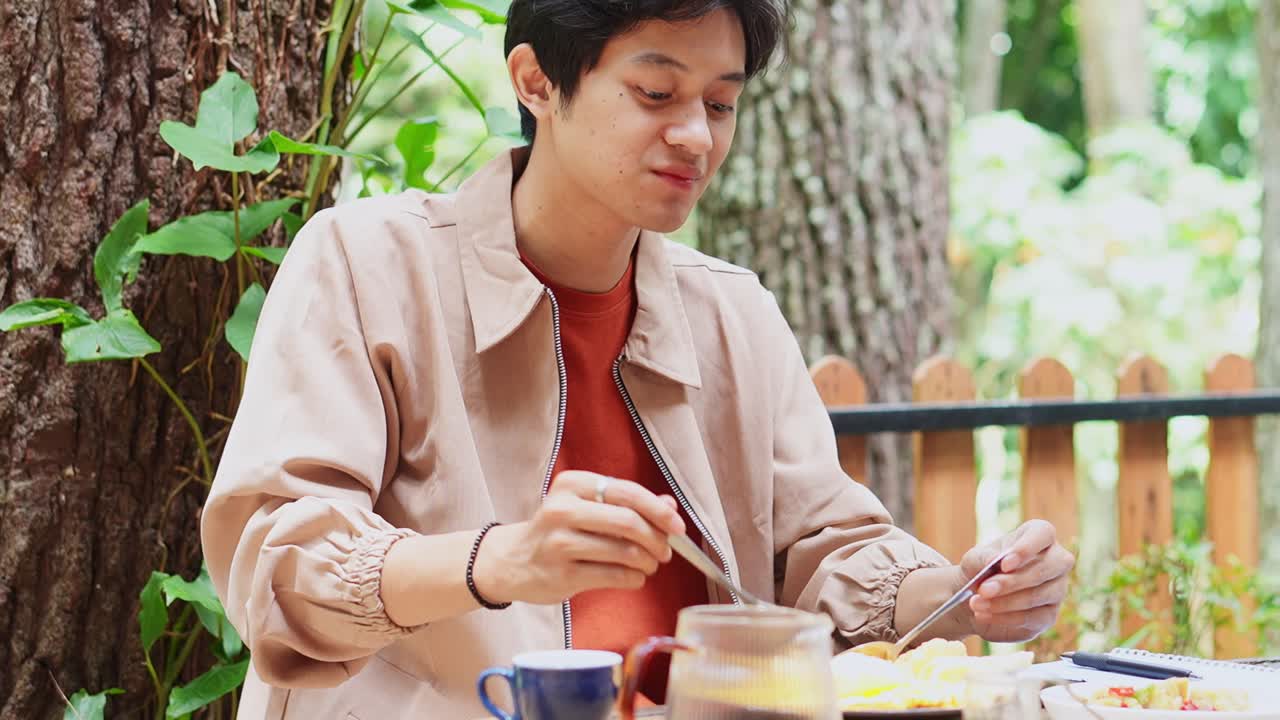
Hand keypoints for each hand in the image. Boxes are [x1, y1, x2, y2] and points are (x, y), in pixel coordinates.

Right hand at [472, 470, 685, 604]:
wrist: (512, 561)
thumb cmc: (557, 530)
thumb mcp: (586, 507)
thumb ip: (626, 504)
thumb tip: (669, 506)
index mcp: (572, 484)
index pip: (628, 493)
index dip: (659, 510)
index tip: (677, 526)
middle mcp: (563, 510)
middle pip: (628, 522)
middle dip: (657, 539)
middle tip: (665, 551)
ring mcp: (560, 543)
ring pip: (624, 552)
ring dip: (647, 562)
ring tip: (649, 565)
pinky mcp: (562, 574)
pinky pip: (614, 576)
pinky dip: (634, 578)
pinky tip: (633, 576)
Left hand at [961, 519, 1074, 642]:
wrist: (977, 597)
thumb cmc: (981, 569)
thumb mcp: (974, 559)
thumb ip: (984, 558)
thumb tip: (995, 560)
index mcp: (1038, 536)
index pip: (1043, 534)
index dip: (1026, 548)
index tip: (1004, 564)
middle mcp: (1055, 560)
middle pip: (1046, 568)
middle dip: (1012, 582)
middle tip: (984, 590)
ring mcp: (1057, 588)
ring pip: (1039, 595)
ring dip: (1005, 602)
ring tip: (976, 603)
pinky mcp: (1050, 614)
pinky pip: (1033, 617)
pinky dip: (1005, 617)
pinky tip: (984, 614)